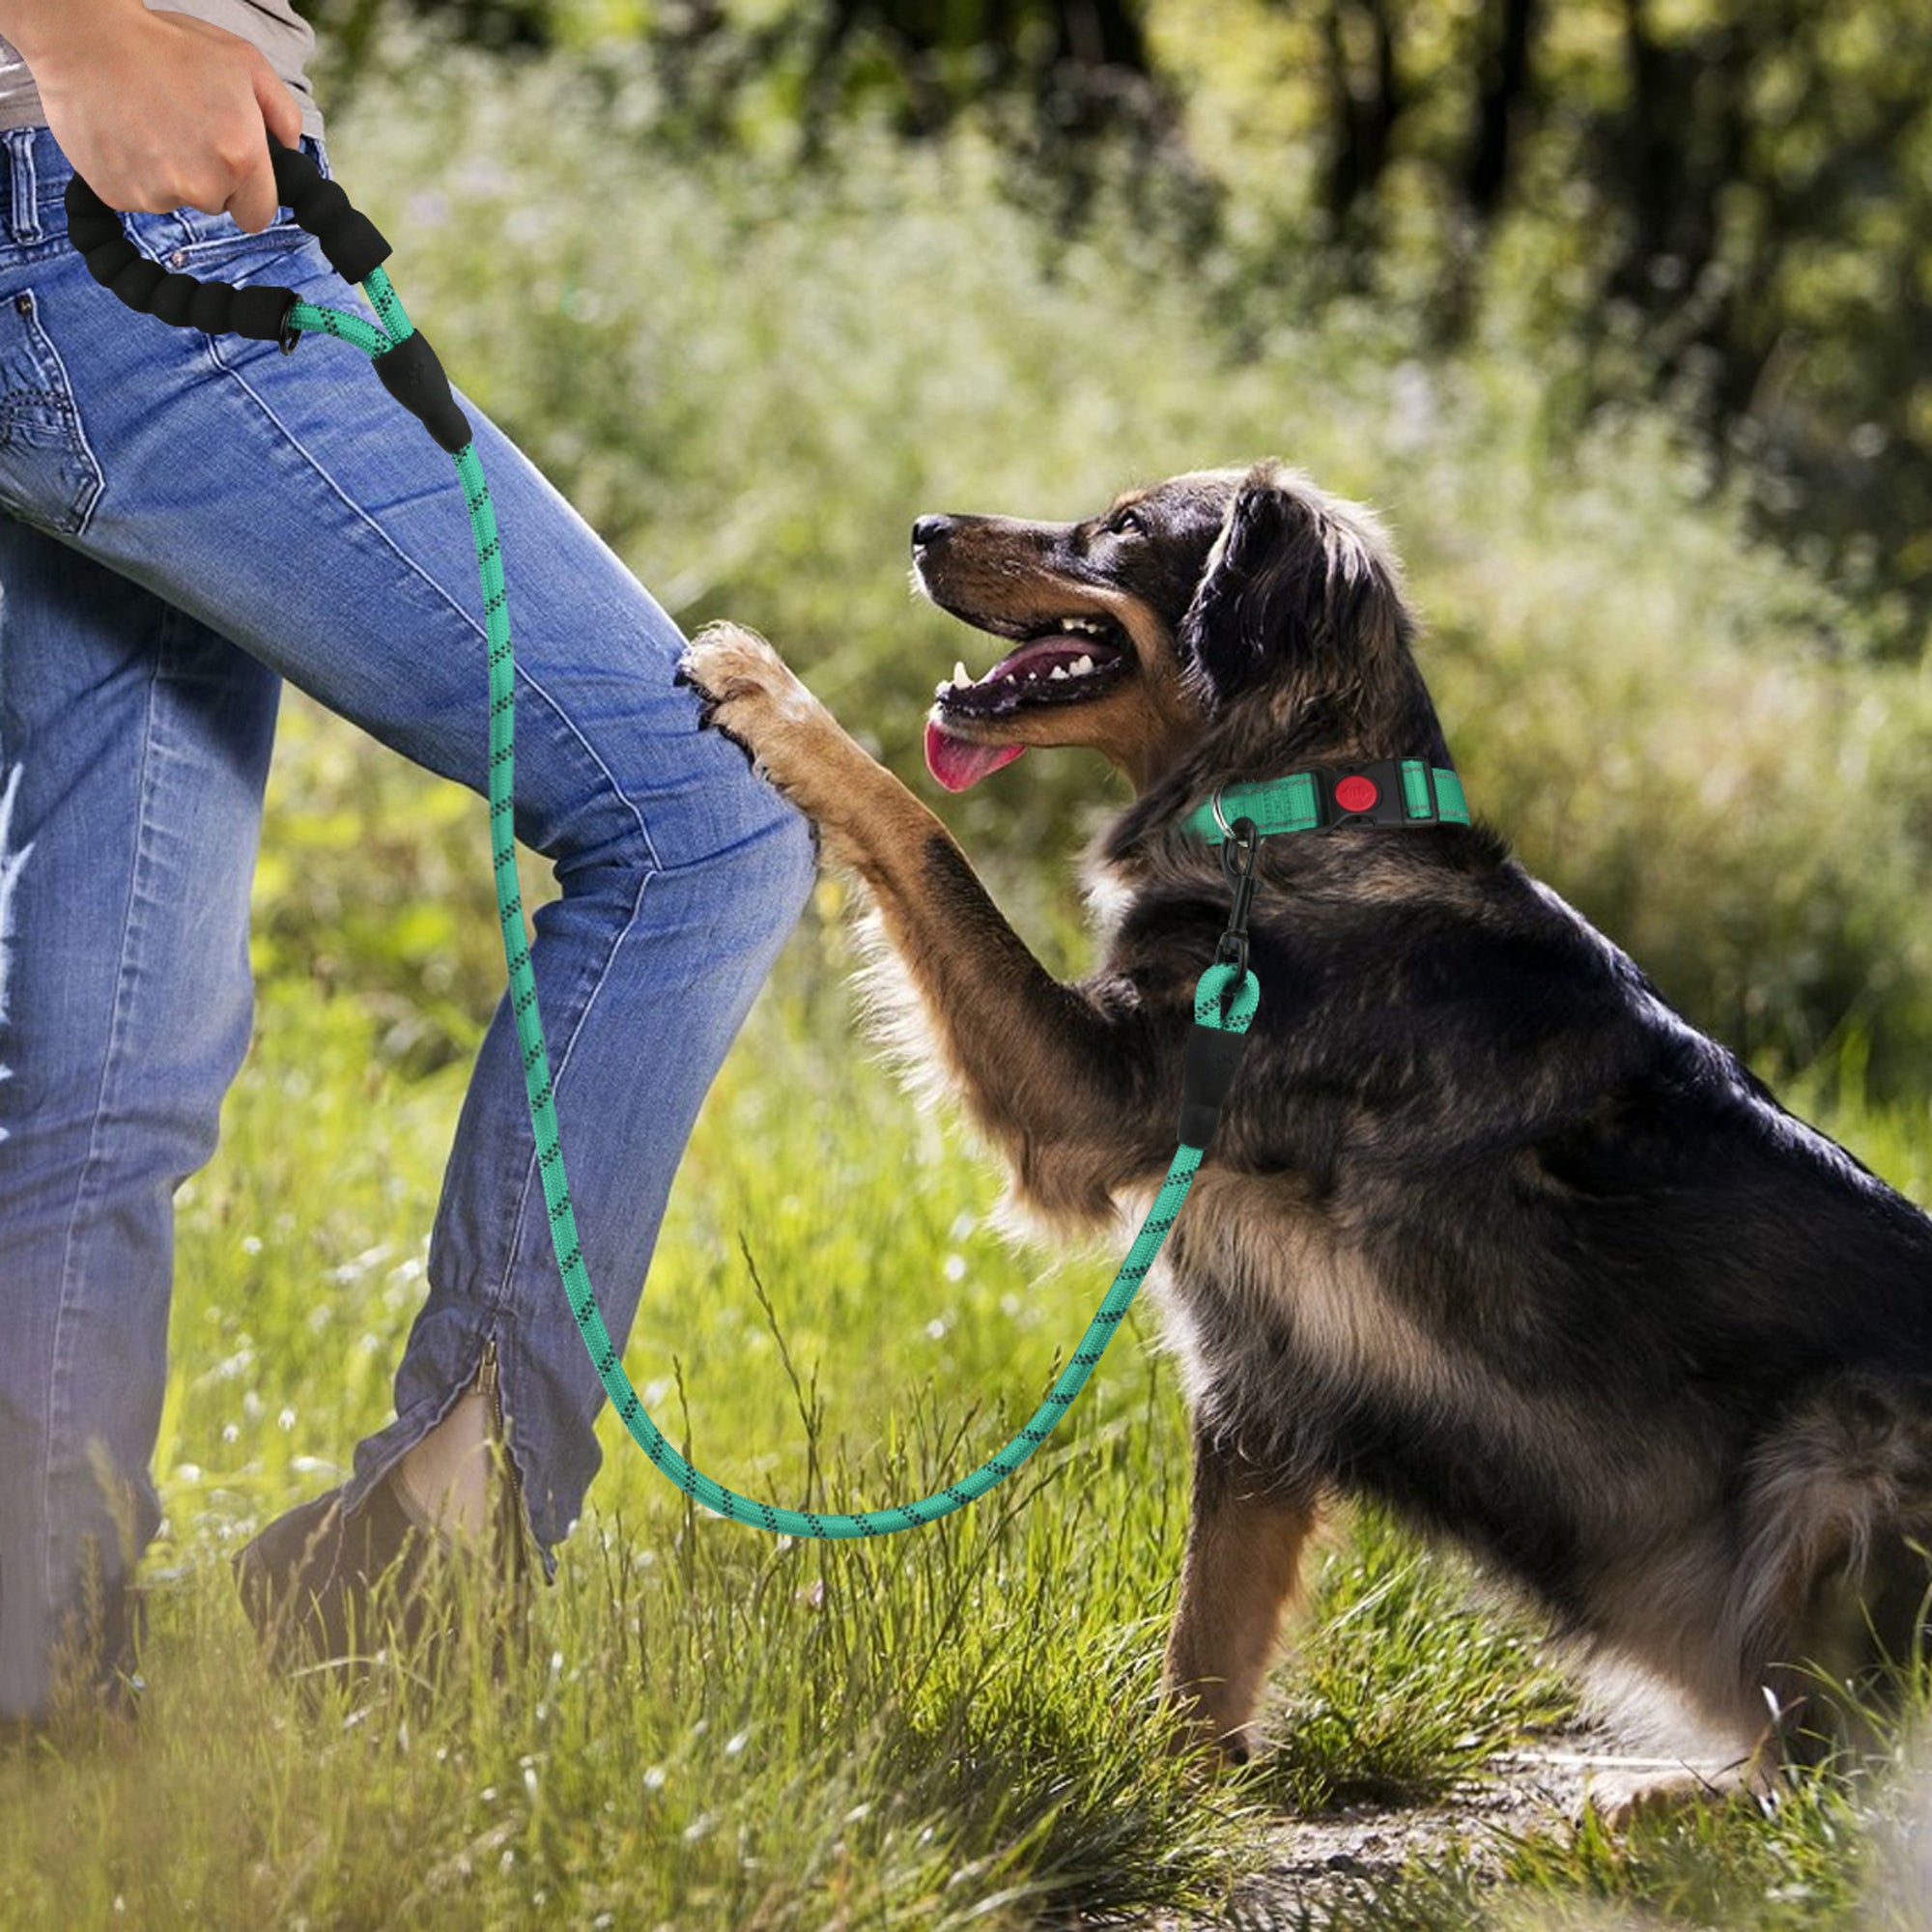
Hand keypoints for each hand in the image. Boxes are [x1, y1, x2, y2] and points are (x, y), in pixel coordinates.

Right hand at [19, 0, 302, 231]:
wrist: (86, 37)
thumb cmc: (165, 45)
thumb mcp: (244, 63)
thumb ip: (281, 111)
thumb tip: (289, 147)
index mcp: (240, 158)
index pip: (258, 215)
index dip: (248, 196)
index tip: (235, 178)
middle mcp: (202, 185)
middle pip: (216, 205)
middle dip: (208, 177)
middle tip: (183, 128)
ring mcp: (157, 193)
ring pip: (176, 199)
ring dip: (169, 173)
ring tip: (150, 124)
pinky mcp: (118, 194)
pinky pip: (137, 195)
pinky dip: (134, 172)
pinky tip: (126, 134)